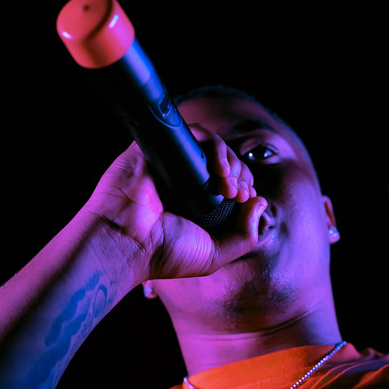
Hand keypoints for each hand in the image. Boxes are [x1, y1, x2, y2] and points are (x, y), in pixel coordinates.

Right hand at [85, 125, 266, 283]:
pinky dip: (216, 147)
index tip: (244, 202)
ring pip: (214, 145)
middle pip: (227, 162)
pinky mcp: (160, 147)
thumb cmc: (164, 253)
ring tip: (229, 186)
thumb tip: (261, 202)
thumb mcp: (215, 255)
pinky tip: (219, 171)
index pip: (232, 183)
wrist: (127, 243)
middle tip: (238, 195)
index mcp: (196, 203)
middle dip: (242, 176)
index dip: (246, 187)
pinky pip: (195, 133)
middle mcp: (185, 181)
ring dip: (231, 162)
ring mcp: (172, 163)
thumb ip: (245, 235)